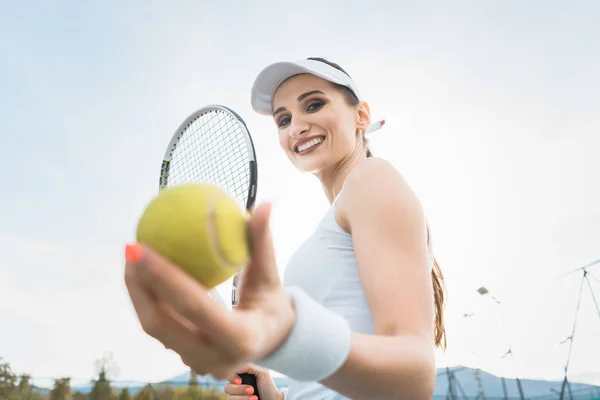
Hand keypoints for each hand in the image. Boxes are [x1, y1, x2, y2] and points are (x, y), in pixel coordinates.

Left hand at [123, 202, 294, 379]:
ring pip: (156, 328)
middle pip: (161, 324)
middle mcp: (214, 358)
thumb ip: (263, 241)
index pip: (194, 306)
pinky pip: (161, 328)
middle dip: (139, 285)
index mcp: (239, 338)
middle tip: (131, 248)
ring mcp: (198, 364)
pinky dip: (150, 300)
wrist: (276, 341)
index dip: (163, 276)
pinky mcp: (187, 360)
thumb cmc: (274, 303)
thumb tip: (265, 204)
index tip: (140, 245)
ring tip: (132, 256)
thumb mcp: (271, 275)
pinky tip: (142, 272)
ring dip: (139, 292)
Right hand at [224, 364, 282, 399]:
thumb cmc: (269, 388)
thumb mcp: (262, 373)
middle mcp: (237, 387)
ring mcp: (237, 397)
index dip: (231, 377)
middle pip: (227, 388)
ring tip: (255, 398)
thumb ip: (249, 366)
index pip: (228, 375)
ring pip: (229, 397)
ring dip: (242, 398)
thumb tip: (236, 363)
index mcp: (241, 377)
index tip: (239, 381)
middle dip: (239, 389)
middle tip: (252, 390)